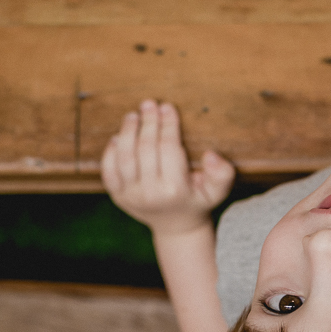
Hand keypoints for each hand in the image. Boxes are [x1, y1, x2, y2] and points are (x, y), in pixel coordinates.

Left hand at [101, 99, 235, 236]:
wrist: (175, 227)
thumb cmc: (197, 201)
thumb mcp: (217, 191)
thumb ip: (222, 174)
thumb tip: (210, 155)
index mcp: (175, 190)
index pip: (169, 148)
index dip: (168, 124)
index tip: (168, 107)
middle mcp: (150, 194)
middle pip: (146, 149)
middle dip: (148, 122)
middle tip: (149, 104)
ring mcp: (130, 196)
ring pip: (125, 156)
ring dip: (127, 132)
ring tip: (133, 116)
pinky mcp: (117, 196)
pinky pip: (108, 169)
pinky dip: (111, 151)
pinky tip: (119, 136)